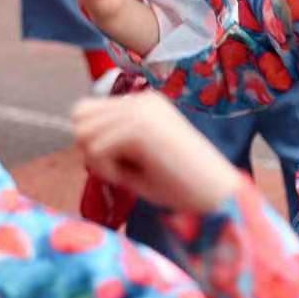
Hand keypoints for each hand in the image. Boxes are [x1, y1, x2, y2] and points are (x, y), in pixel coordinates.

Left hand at [72, 93, 242, 215]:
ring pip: (83, 133)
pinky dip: (108, 171)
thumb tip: (80, 138)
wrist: (219, 197)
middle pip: (79, 117)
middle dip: (92, 148)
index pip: (87, 110)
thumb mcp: (137, 159)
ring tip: (132, 174)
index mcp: (143, 104)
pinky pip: (96, 149)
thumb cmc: (181, 187)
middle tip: (122, 170)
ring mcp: (140, 110)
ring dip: (100, 162)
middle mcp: (140, 100)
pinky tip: (135, 178)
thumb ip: (108, 144)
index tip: (119, 163)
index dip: (93, 140)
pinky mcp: (139, 127)